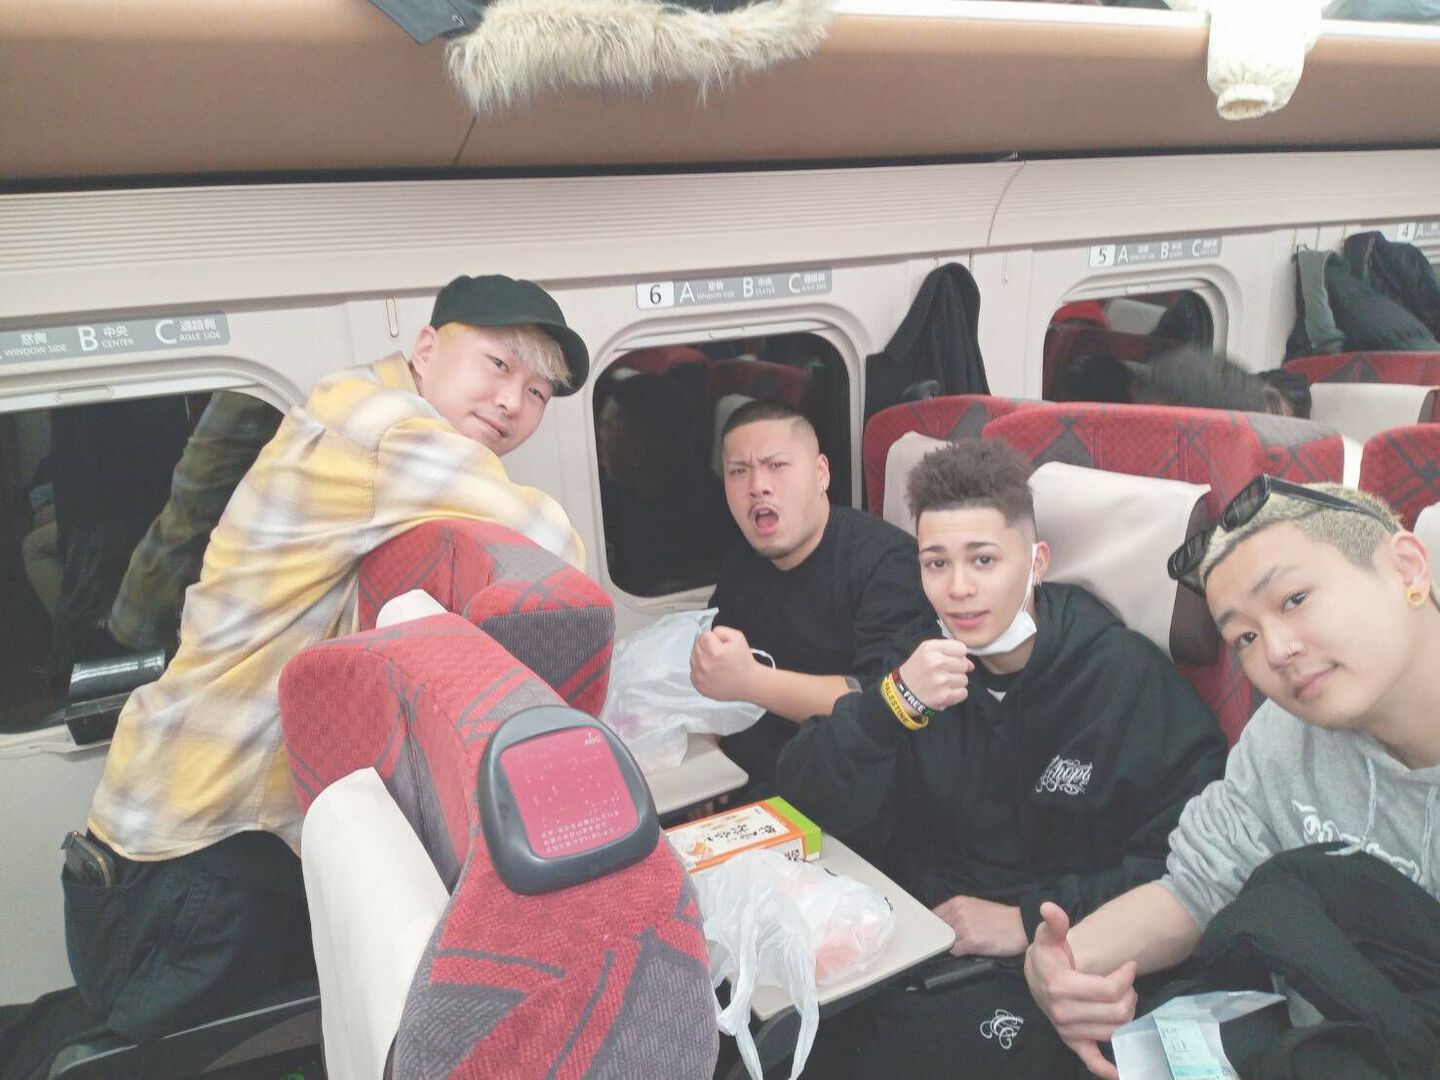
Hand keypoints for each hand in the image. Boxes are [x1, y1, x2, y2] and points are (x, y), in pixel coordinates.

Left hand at [689, 626, 757, 701]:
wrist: (748, 683)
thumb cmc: (743, 663)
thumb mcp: (738, 637)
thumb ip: (720, 630)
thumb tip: (710, 633)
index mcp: (714, 652)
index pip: (703, 636)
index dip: (713, 638)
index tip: (720, 644)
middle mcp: (705, 665)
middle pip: (696, 646)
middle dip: (707, 647)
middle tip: (719, 654)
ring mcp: (701, 677)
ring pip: (693, 659)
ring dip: (702, 658)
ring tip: (716, 662)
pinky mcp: (700, 686)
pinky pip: (693, 672)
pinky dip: (700, 671)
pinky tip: (712, 671)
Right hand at [896, 639, 972, 711]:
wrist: (901, 693)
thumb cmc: (917, 670)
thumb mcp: (926, 652)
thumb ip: (949, 651)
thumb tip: (971, 665)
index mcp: (930, 648)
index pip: (961, 648)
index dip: (957, 655)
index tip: (948, 660)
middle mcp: (936, 662)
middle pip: (964, 664)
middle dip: (956, 670)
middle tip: (942, 674)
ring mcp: (941, 680)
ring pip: (964, 679)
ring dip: (955, 683)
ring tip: (941, 684)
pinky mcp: (944, 695)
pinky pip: (963, 693)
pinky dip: (956, 694)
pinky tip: (944, 692)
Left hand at [932, 895, 1026, 957]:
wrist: (1020, 925)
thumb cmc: (1000, 918)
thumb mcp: (975, 907)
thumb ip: (958, 913)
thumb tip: (945, 925)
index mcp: (958, 902)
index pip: (934, 915)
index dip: (934, 926)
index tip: (935, 932)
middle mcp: (958, 913)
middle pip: (938, 929)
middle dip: (941, 936)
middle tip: (949, 941)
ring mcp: (963, 928)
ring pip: (945, 941)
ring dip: (951, 945)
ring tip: (962, 945)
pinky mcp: (971, 942)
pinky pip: (955, 951)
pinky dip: (959, 953)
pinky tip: (969, 950)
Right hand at [1023, 902, 1136, 1079]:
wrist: (1034, 975)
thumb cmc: (1048, 955)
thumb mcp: (1049, 936)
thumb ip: (1055, 923)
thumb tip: (1050, 908)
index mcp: (1061, 986)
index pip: (1110, 990)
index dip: (1126, 976)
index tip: (1130, 965)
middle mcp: (1064, 1013)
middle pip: (1117, 1012)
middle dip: (1130, 995)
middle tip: (1127, 983)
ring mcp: (1068, 1030)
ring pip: (1114, 1031)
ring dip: (1127, 1015)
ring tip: (1123, 999)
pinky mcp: (1072, 1042)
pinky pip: (1091, 1060)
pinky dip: (1108, 1069)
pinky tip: (1122, 1072)